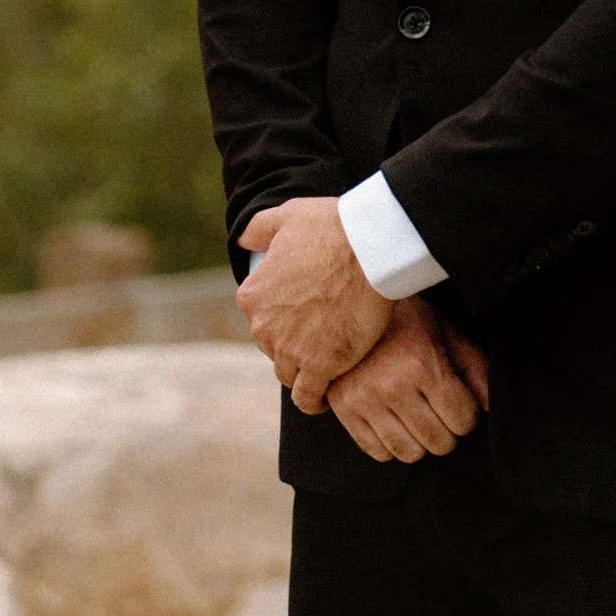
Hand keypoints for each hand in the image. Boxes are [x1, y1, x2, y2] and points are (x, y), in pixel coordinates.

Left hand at [237, 196, 393, 413]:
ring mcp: (290, 350)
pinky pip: (307, 397)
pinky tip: (325, 394)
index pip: (259, 316)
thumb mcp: (287, 215)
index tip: (302, 311)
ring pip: (288, 373)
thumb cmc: (333, 227)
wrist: (371, 248)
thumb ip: (258, 229)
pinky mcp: (319, 367)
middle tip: (320, 331)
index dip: (281, 314)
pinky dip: (314, 399)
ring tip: (325, 362)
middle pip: (273, 346)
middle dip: (292, 342)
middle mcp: (264, 327)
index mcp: (252, 295)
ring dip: (303, 369)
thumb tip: (244, 242)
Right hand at [326, 297, 490, 461]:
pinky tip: (394, 420)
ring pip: (409, 454)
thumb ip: (473, 366)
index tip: (459, 400)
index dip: (467, 412)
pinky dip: (391, 444)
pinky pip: (378, 453)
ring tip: (417, 415)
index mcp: (421, 362)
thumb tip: (490, 404)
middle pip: (439, 442)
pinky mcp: (343, 409)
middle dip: (447, 429)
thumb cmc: (403, 314)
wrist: (351, 301)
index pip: (463, 420)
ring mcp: (364, 400)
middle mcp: (392, 385)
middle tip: (439, 408)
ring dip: (420, 440)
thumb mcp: (444, 329)